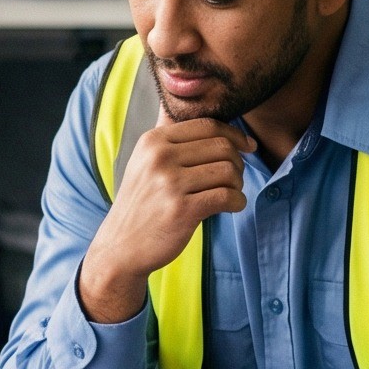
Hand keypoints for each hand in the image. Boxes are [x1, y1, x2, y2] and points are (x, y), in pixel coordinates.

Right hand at [80, 118, 249, 323]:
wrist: (121, 246)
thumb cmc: (142, 204)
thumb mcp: (146, 163)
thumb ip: (174, 141)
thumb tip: (217, 123)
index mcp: (153, 141)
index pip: (207, 125)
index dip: (234, 135)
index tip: (247, 146)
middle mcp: (160, 157)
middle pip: (222, 147)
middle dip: (238, 162)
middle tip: (233, 179)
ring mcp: (170, 183)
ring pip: (228, 171)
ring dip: (238, 184)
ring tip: (229, 194)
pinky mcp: (182, 210)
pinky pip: (227, 196)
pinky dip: (238, 202)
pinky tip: (232, 207)